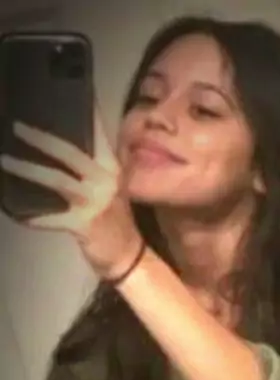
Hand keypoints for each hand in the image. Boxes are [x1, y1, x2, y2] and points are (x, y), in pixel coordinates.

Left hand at [0, 107, 142, 279]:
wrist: (130, 256)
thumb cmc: (117, 220)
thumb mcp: (111, 187)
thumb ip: (94, 166)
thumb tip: (62, 146)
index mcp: (112, 166)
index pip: (97, 131)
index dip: (85, 108)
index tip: (71, 85)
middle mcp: (106, 179)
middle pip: (70, 152)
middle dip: (41, 138)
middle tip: (17, 126)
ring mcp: (96, 202)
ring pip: (57, 180)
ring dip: (28, 169)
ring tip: (5, 161)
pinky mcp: (85, 224)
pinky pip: (52, 218)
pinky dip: (33, 217)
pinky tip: (16, 213)